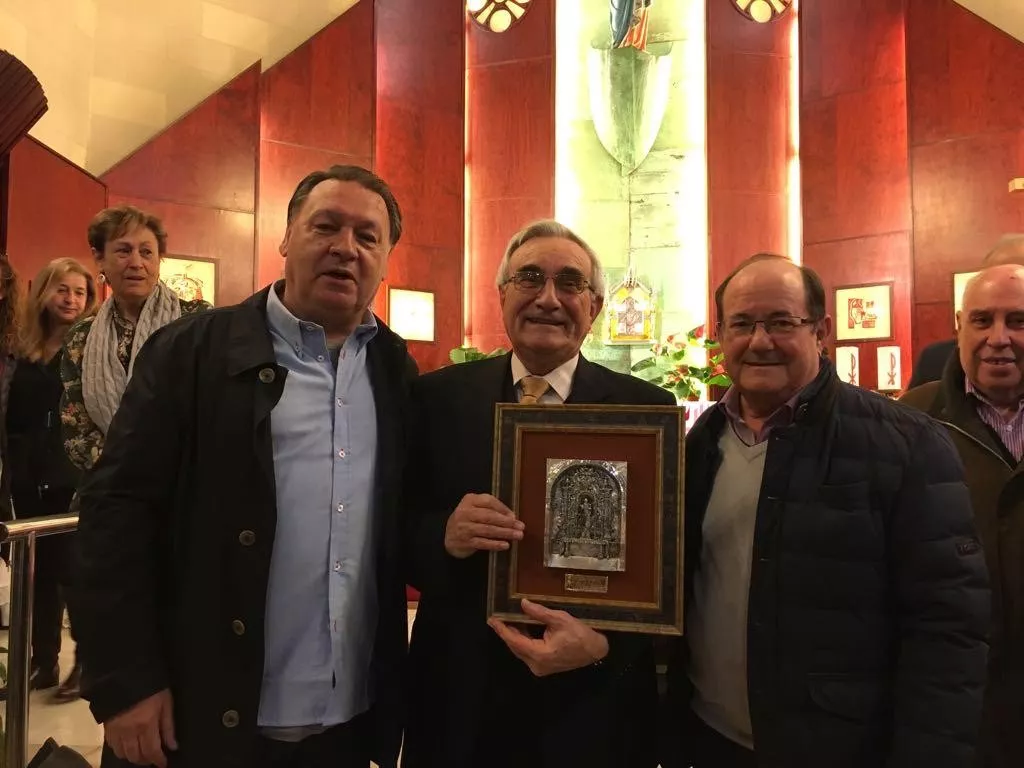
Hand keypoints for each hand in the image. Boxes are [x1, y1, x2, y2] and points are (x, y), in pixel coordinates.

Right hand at [105, 689, 176, 766]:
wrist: (124, 673)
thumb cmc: (151, 686)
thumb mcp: (166, 702)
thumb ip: (168, 726)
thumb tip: (173, 746)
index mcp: (146, 725)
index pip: (152, 751)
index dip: (159, 760)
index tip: (163, 764)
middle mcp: (129, 732)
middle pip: (136, 756)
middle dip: (146, 760)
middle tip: (153, 758)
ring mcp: (116, 730)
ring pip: (123, 754)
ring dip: (133, 757)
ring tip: (141, 753)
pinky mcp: (106, 727)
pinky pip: (112, 746)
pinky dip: (120, 750)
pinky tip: (127, 746)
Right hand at [444, 493, 523, 557]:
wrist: (449, 537)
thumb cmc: (468, 520)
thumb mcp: (476, 509)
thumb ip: (491, 509)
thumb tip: (512, 517)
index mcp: (469, 500)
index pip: (488, 501)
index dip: (502, 508)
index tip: (514, 516)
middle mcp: (465, 512)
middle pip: (489, 516)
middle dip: (507, 522)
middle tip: (521, 527)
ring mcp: (463, 528)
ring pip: (487, 530)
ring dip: (504, 533)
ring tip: (518, 536)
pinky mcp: (464, 542)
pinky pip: (482, 543)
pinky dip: (495, 544)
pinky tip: (505, 545)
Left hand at [488, 598, 608, 676]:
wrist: (595, 650)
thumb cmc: (580, 634)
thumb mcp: (559, 619)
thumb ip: (539, 613)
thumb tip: (523, 603)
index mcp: (539, 654)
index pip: (514, 641)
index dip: (502, 629)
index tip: (492, 619)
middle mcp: (536, 665)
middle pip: (515, 647)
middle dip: (506, 632)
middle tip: (497, 617)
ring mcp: (540, 668)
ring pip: (521, 650)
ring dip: (515, 636)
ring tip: (506, 620)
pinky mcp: (544, 667)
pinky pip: (528, 653)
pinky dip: (523, 641)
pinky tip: (521, 628)